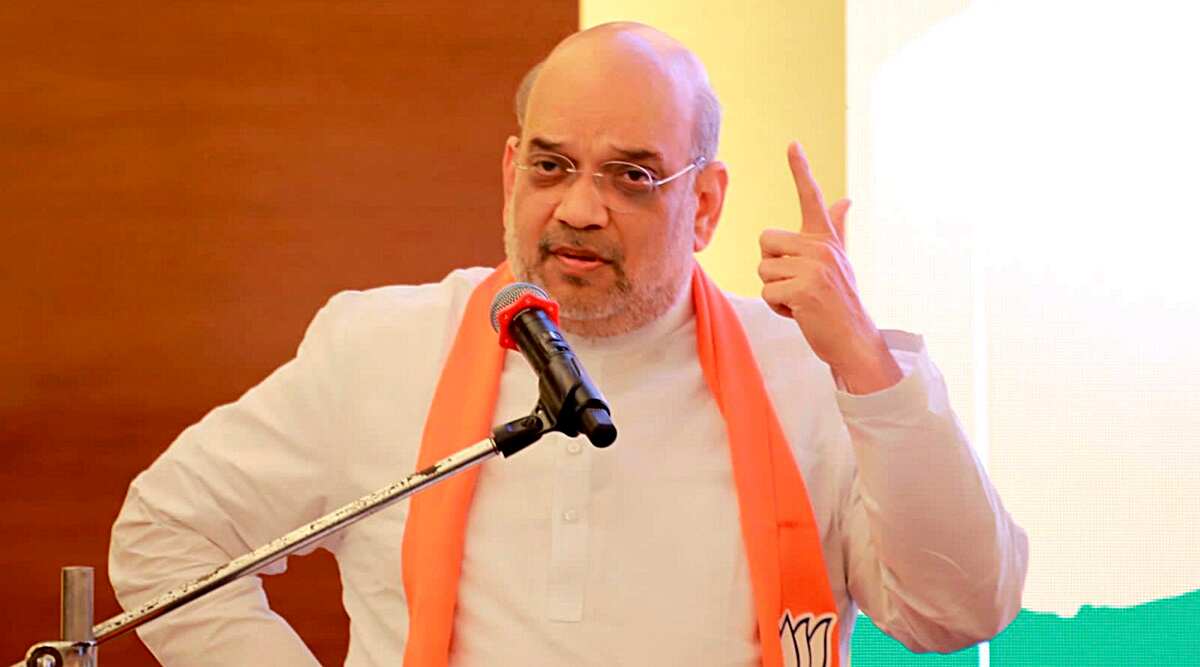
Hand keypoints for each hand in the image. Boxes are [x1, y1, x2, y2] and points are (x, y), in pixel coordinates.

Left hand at [758, 142, 901, 393]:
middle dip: (771, 266)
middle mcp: (822, 248)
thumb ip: (837, 229)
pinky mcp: (805, 289)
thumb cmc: (840, 301)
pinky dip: (777, 306)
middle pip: (765, 240)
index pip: (812, 198)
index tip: (793, 143)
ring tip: (800, 300)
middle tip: (796, 284)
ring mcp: (814, 268)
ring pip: (763, 268)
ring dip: (774, 290)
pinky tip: (799, 312)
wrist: (854, 339)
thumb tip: (845, 200)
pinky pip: (767, 291)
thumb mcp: (840, 260)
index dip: (801, 170)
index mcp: (826, 239)